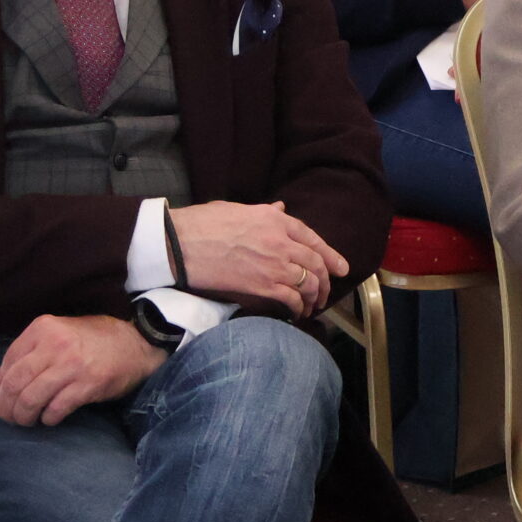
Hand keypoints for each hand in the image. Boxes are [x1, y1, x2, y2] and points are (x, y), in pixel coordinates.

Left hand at [0, 313, 165, 426]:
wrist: (137, 342)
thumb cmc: (91, 342)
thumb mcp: (54, 340)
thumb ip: (21, 362)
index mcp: (43, 328)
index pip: (8, 363)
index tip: (0, 402)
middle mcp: (56, 344)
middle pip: (15, 384)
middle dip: (7, 408)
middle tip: (11, 418)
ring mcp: (73, 364)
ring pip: (31, 399)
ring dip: (24, 417)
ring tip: (28, 421)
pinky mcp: (89, 384)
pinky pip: (56, 409)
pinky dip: (48, 419)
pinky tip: (51, 418)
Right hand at [168, 200, 348, 318]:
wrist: (180, 243)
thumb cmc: (202, 223)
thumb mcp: (238, 209)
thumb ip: (265, 212)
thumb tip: (281, 207)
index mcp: (276, 219)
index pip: (313, 238)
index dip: (331, 255)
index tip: (341, 268)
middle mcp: (281, 241)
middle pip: (316, 263)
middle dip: (325, 280)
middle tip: (326, 293)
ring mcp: (274, 264)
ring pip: (308, 283)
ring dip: (315, 297)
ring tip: (313, 306)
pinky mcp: (261, 286)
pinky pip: (291, 299)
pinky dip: (298, 308)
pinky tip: (297, 314)